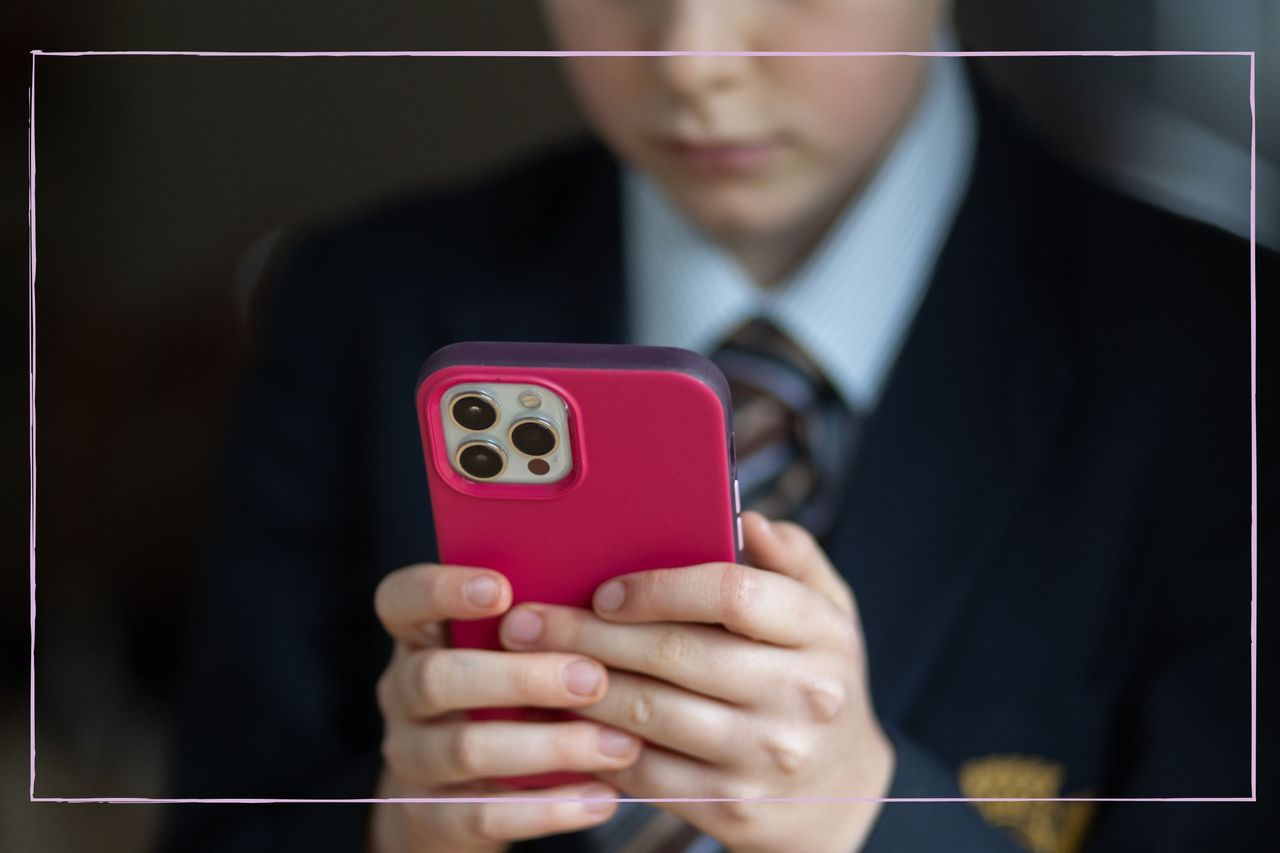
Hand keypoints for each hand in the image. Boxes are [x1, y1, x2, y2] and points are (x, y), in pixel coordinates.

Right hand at [369, 563, 641, 851]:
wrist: (459, 795)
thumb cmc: (504, 695)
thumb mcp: (505, 654)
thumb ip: (538, 623)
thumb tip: (616, 591)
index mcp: (419, 636)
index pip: (402, 598)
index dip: (442, 590)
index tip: (502, 590)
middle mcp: (402, 692)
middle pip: (436, 678)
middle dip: (519, 677)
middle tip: (593, 678)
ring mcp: (410, 757)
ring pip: (465, 749)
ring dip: (549, 746)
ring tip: (618, 744)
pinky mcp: (430, 817)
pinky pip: (484, 814)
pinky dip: (549, 807)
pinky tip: (603, 797)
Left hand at [497, 512, 893, 852]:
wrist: (845, 789)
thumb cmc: (817, 677)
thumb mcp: (827, 609)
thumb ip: (792, 557)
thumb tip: (746, 519)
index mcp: (822, 632)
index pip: (731, 594)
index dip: (657, 588)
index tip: (604, 590)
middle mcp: (802, 695)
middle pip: (674, 653)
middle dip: (588, 635)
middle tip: (528, 623)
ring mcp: (767, 755)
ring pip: (648, 713)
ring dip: (578, 688)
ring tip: (531, 667)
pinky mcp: (734, 805)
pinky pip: (645, 772)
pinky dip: (594, 746)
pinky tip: (561, 722)